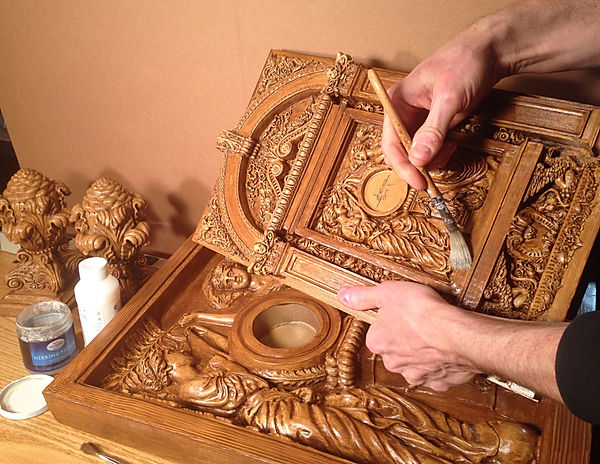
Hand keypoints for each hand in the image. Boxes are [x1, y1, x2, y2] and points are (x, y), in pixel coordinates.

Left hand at [337, 281, 479, 390]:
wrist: (457, 334)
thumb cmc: (422, 311)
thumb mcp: (387, 292)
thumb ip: (364, 296)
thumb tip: (343, 295)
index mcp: (377, 342)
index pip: (377, 332)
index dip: (390, 320)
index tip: (403, 312)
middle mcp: (393, 362)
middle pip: (395, 349)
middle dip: (405, 339)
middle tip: (420, 324)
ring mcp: (416, 374)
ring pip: (415, 364)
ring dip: (423, 354)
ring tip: (436, 336)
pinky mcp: (439, 381)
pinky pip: (437, 374)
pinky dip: (442, 365)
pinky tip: (448, 352)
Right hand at [383, 24, 504, 189]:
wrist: (489, 53)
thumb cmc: (465, 63)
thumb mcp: (449, 97)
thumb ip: (433, 129)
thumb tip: (419, 159)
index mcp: (397, 102)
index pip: (390, 143)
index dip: (402, 165)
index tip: (418, 181)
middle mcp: (404, 113)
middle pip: (400, 152)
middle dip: (416, 166)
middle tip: (432, 179)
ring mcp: (419, 120)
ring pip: (415, 154)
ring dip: (431, 161)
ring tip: (449, 150)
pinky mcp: (435, 125)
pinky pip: (430, 149)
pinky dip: (440, 154)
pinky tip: (452, 144)